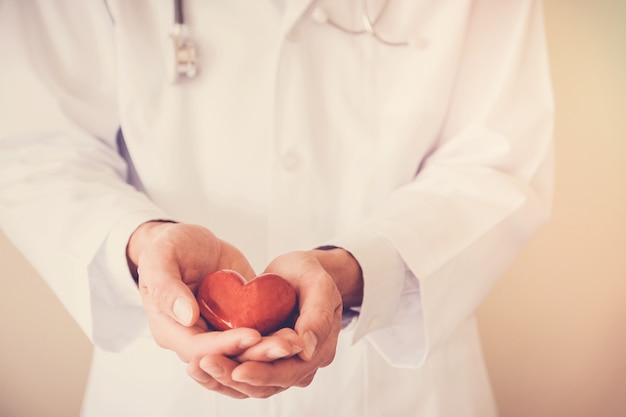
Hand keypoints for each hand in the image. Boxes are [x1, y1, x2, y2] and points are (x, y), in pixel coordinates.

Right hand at [127, 222, 300, 397]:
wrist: (191, 243)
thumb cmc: (170, 248)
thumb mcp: (160, 258)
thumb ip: (166, 287)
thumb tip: (187, 317)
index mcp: (171, 329)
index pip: (199, 348)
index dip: (226, 345)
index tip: (253, 335)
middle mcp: (195, 338)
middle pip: (226, 358)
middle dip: (256, 355)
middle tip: (286, 346)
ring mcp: (217, 332)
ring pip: (243, 354)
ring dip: (269, 353)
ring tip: (295, 343)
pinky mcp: (237, 323)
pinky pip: (255, 338)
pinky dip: (274, 339)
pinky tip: (296, 336)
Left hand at [196, 248, 362, 397]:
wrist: (301, 272)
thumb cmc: (310, 274)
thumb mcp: (318, 285)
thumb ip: (317, 315)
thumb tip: (305, 349)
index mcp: (319, 351)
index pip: (288, 372)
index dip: (263, 373)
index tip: (238, 369)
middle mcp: (301, 365)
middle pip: (266, 385)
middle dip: (234, 377)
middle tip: (206, 364)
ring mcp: (281, 363)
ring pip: (251, 384)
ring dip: (223, 379)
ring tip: (196, 367)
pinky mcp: (262, 357)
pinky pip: (242, 370)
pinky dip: (222, 371)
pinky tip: (199, 363)